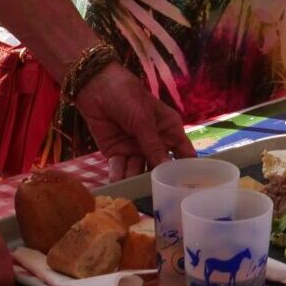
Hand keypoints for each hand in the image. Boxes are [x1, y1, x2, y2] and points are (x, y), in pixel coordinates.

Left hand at [74, 64, 194, 180]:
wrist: (95, 87)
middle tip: (159, 197)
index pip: (183, 154)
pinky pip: (120, 168)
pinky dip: (118, 175)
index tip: (190, 189)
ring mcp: (135, 149)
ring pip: (139, 170)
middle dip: (158, 180)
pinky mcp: (116, 153)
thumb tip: (166, 169)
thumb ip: (153, 146)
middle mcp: (155, 142)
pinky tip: (118, 184)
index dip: (188, 171)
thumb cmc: (127, 96)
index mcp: (169, 129)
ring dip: (135, 179)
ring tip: (134, 191)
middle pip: (160, 167)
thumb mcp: (143, 120)